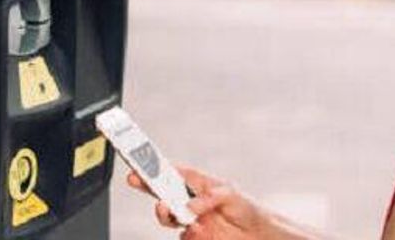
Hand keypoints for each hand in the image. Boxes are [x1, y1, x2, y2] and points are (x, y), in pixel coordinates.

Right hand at [126, 166, 271, 238]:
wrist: (258, 235)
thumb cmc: (246, 208)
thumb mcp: (231, 195)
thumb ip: (209, 198)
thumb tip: (189, 206)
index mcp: (197, 183)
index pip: (172, 171)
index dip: (154, 165)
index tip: (138, 161)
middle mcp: (190, 201)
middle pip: (162, 191)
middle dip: (147, 184)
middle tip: (136, 179)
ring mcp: (190, 220)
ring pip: (167, 216)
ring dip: (165, 213)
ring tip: (171, 211)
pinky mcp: (194, 238)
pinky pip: (183, 237)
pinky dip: (188, 234)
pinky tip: (199, 231)